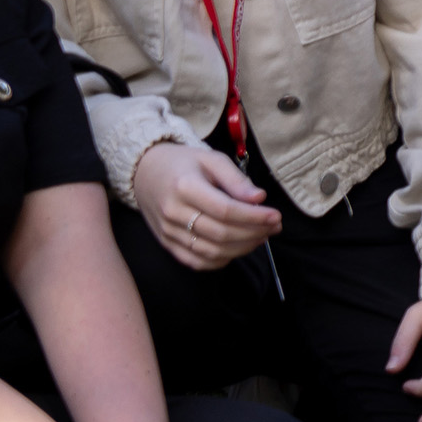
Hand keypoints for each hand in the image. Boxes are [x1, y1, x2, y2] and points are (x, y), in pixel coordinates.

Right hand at [129, 138, 283, 270]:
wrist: (145, 172)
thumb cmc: (183, 163)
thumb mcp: (211, 159)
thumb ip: (236, 179)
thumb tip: (259, 198)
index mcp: (185, 187)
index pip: (226, 210)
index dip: (254, 217)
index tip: (275, 216)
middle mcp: (173, 212)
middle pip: (221, 234)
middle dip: (254, 233)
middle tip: (274, 227)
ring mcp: (168, 232)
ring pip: (211, 252)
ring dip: (242, 248)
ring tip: (262, 236)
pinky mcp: (166, 244)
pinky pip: (196, 262)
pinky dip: (221, 260)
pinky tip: (238, 248)